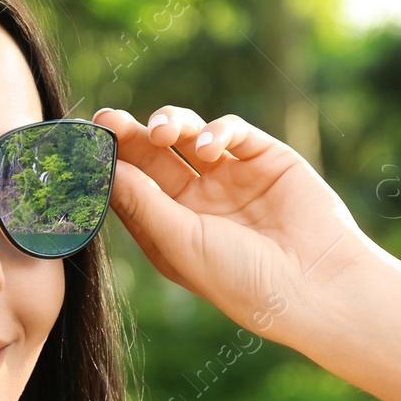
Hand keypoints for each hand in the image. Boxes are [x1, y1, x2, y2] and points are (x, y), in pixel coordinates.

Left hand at [91, 104, 373, 345]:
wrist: (314, 284)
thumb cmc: (241, 279)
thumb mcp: (181, 244)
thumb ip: (142, 203)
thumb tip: (104, 167)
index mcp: (173, 230)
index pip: (132, 187)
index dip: (110, 164)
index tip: (86, 144)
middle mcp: (199, 203)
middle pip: (154, 157)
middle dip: (131, 135)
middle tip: (109, 117)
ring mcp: (231, 179)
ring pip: (188, 135)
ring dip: (169, 123)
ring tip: (161, 130)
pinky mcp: (265, 159)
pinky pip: (231, 131)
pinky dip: (215, 130)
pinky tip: (206, 146)